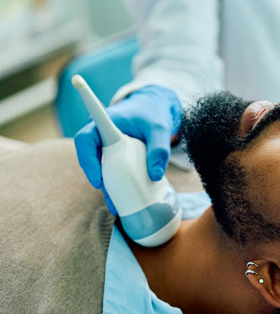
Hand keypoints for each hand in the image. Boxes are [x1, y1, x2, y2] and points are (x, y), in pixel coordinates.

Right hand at [74, 85, 181, 214]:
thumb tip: (155, 175)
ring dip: (107, 187)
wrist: (155, 107)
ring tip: (118, 206)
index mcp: (106, 123)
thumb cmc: (153, 114)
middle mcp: (101, 137)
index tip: (97, 178)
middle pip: (90, 159)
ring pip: (100, 169)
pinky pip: (111, 172)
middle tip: (111, 196)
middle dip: (98, 179)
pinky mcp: (115, 157)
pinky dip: (117, 186)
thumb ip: (160, 149)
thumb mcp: (160, 128)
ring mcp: (107, 148)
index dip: (86, 159)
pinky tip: (123, 202)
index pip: (85, 139)